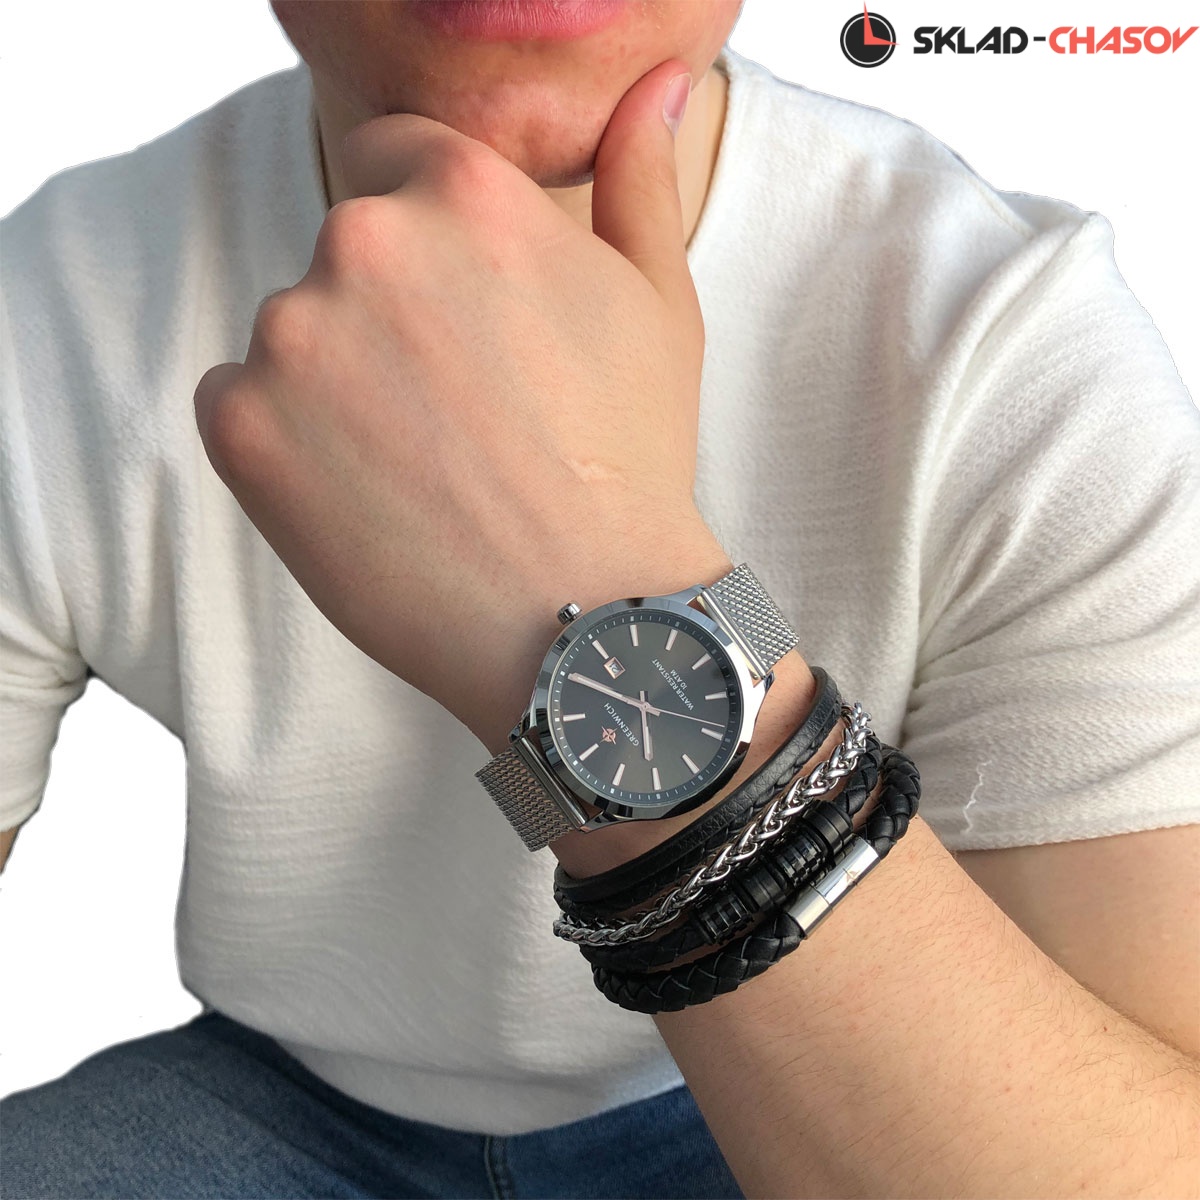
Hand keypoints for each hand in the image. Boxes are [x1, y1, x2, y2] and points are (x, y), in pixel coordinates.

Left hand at [192, 60, 733, 751]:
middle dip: (390, 311)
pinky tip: (370, 497)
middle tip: (460, 410)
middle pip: (344, 247)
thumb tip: (660, 83)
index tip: (461, 319)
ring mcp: (293, 332)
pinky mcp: (241, 424)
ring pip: (295, 332)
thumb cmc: (632, 464)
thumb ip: (642, 180)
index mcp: (466, 190)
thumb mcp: (660, 307)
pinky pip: (243, 404)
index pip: (394, 158)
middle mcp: (366, 238)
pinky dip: (288, 445)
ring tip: (425, 465)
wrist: (585, 619)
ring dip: (340, 381)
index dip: (430, 241)